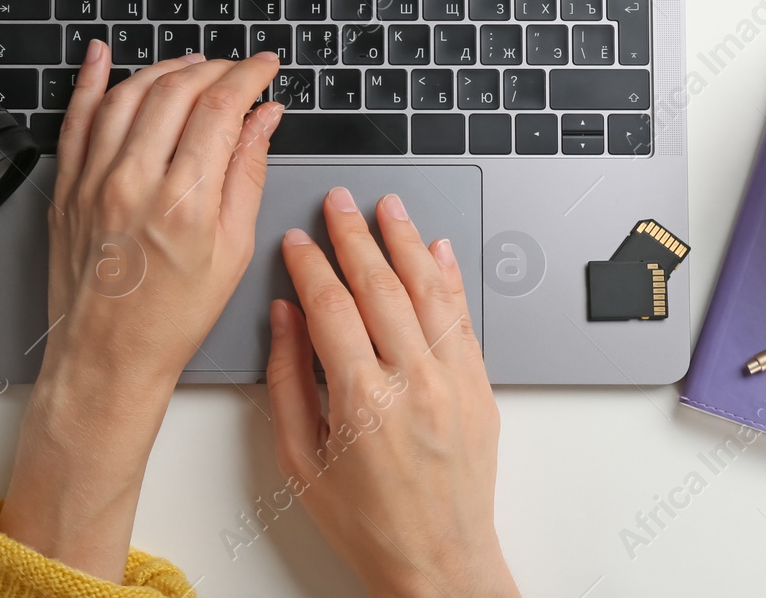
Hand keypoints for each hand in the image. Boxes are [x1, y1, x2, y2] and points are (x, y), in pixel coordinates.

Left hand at [0, 43, 282, 579]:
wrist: (108, 358)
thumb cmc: (171, 319)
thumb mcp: (232, 251)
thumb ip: (247, 173)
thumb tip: (264, 120)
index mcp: (185, 202)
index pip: (221, 108)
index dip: (249, 76)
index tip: (265, 68)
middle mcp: (134, 182)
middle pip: (177, 91)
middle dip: (213, 68)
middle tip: (235, 71)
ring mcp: (93, 181)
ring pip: (129, 94)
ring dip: (165, 69)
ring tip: (191, 67)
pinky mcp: (67, 187)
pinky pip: (77, 118)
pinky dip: (92, 80)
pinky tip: (103, 56)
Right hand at [267, 188, 519, 597]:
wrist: (438, 563)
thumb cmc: (367, 522)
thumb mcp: (300, 460)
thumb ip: (287, 381)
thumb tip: (285, 318)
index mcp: (360, 400)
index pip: (330, 305)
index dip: (309, 264)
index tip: (297, 240)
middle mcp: (412, 382)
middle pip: (379, 285)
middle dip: (354, 235)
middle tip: (338, 203)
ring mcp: (453, 382)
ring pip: (428, 290)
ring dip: (406, 240)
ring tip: (388, 208)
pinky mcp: (480, 388)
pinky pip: (464, 318)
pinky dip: (450, 278)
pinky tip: (438, 250)